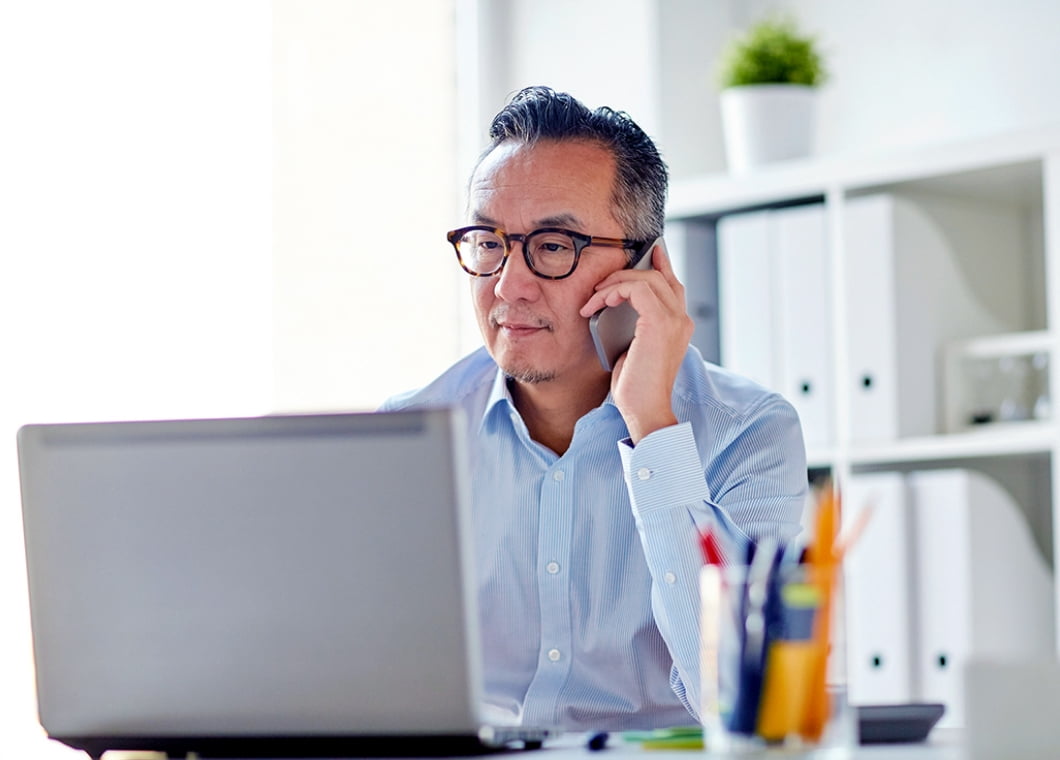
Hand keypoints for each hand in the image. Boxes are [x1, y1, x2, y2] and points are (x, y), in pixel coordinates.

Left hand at [580, 242, 693, 442]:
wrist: (644, 410)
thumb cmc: (636, 386)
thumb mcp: (634, 348)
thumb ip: (634, 325)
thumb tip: (615, 305)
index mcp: (679, 326)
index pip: (673, 284)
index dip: (661, 265)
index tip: (649, 252)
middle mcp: (682, 320)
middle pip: (659, 276)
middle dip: (627, 273)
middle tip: (602, 285)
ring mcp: (675, 320)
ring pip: (647, 279)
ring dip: (615, 283)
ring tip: (594, 299)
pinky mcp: (660, 324)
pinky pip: (638, 289)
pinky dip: (615, 290)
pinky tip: (600, 303)